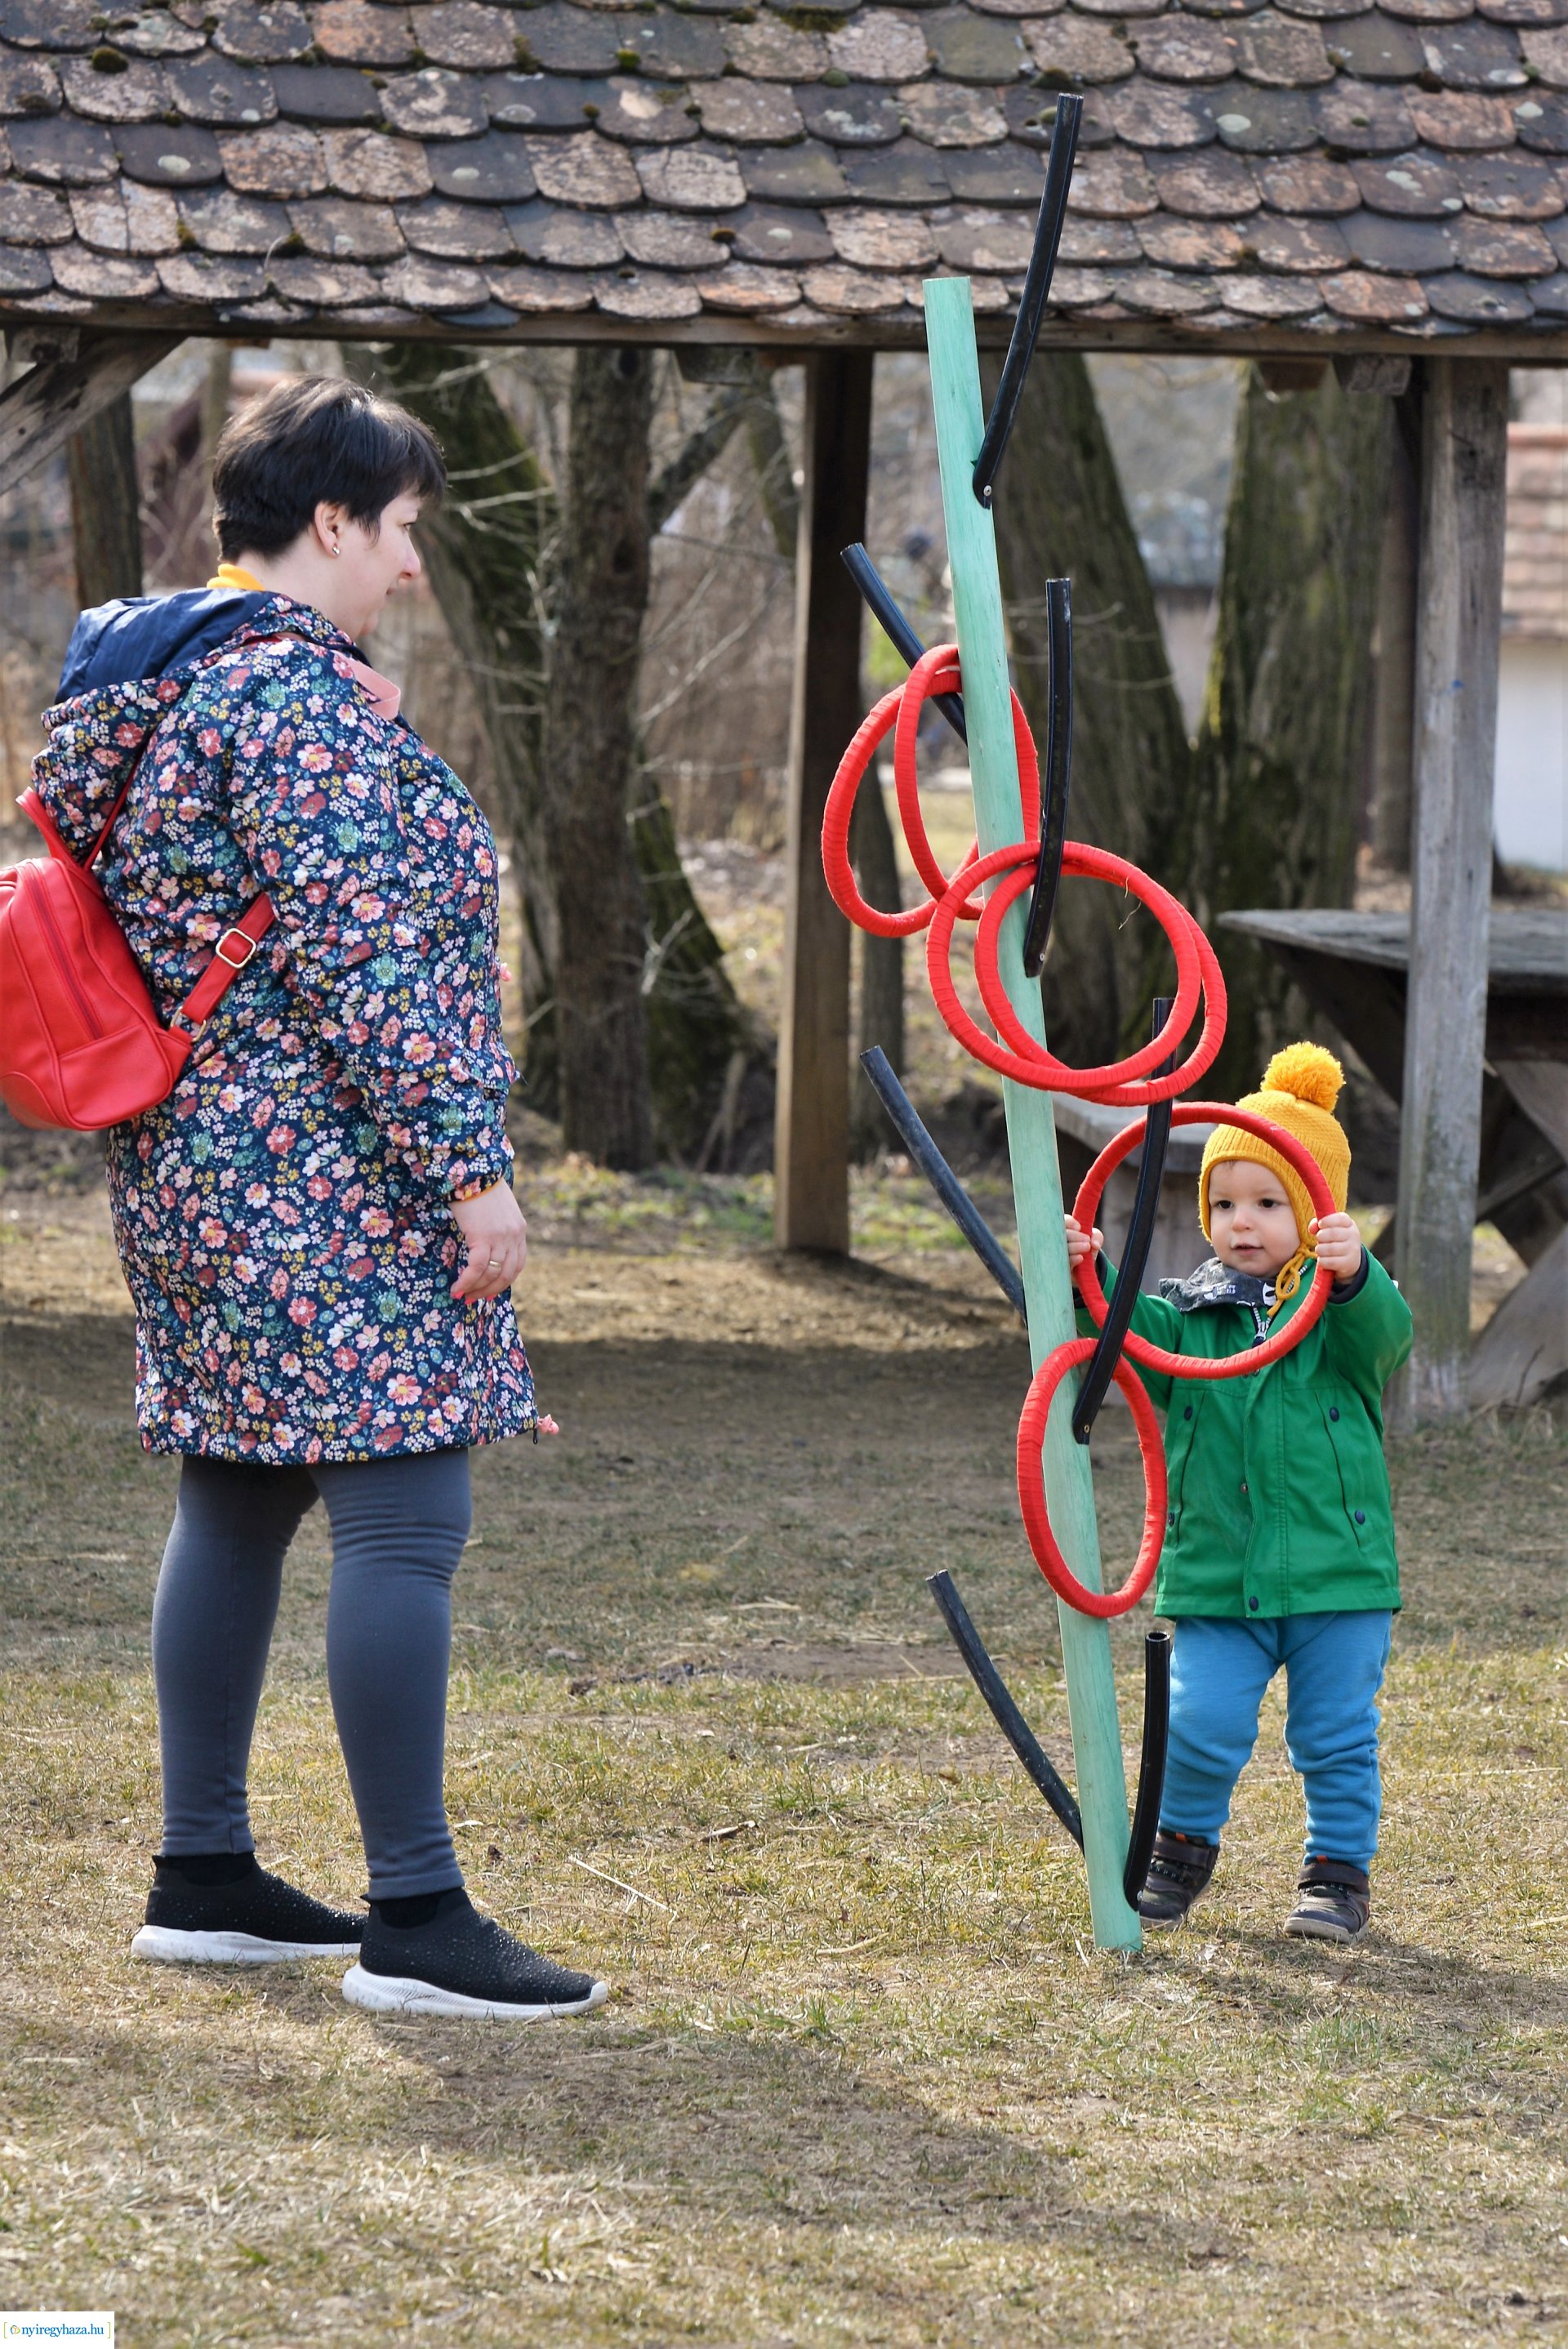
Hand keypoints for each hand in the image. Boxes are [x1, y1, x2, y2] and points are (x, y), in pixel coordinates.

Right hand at [450, 1179, 527, 1301]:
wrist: (473, 1172)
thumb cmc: (479, 1188)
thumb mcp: (497, 1210)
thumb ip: (498, 1228)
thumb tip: (485, 1245)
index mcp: (519, 1230)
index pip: (517, 1264)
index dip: (504, 1281)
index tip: (490, 1290)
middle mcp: (514, 1236)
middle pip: (507, 1274)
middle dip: (490, 1290)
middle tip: (474, 1298)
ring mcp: (501, 1238)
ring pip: (492, 1274)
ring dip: (477, 1289)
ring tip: (462, 1295)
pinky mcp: (484, 1237)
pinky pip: (477, 1267)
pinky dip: (467, 1281)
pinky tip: (457, 1288)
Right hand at [1063, 1211, 1102, 1282]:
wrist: (1084, 1270)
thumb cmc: (1087, 1250)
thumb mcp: (1094, 1241)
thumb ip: (1097, 1237)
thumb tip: (1094, 1245)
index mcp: (1065, 1230)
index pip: (1062, 1222)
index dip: (1069, 1223)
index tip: (1079, 1227)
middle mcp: (1057, 1241)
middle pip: (1059, 1234)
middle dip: (1074, 1236)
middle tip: (1087, 1240)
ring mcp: (1057, 1254)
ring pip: (1060, 1248)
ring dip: (1074, 1247)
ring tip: (1087, 1247)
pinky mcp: (1059, 1267)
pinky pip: (1063, 1262)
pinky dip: (1072, 1259)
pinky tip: (1080, 1258)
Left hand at [1308, 1210, 1362, 1282]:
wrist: (1350, 1260)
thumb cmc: (1336, 1240)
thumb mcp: (1330, 1229)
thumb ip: (1318, 1225)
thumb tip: (1312, 1228)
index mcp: (1349, 1224)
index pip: (1340, 1218)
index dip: (1327, 1221)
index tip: (1320, 1225)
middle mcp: (1354, 1235)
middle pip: (1332, 1233)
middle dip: (1320, 1237)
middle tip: (1319, 1240)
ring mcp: (1353, 1250)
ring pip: (1330, 1249)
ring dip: (1319, 1250)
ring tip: (1319, 1250)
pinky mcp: (1348, 1263)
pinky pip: (1330, 1262)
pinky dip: (1322, 1261)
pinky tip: (1322, 1259)